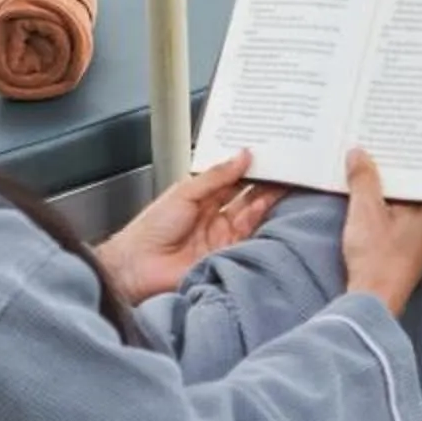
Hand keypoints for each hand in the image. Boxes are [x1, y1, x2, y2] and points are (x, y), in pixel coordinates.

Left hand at [98, 151, 280, 302]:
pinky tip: (268, 206)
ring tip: (282, 182)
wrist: (138, 266)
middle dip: (264, 182)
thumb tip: (243, 155)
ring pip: (250, 214)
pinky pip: (249, 236)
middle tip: (283, 168)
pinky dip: (259, 220)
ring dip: (265, 198)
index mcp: (200, 197)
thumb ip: (217, 176)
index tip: (267, 155)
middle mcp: (213, 215)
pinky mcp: (227, 253)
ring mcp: (221, 235)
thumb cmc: (151, 229)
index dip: (248, 167)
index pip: (230, 179)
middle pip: (245, 196)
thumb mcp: (185, 192)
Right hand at [341, 148, 421, 316]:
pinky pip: (402, 219)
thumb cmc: (376, 258)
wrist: (373, 301)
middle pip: (416, 187)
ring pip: (408, 203)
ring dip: (389, 190)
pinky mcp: (410, 250)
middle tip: (376, 148)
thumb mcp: (365, 211)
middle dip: (395, 171)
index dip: (408, 154)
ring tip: (368, 169)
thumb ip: (363, 179)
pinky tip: (369, 200)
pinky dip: (387, 208)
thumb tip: (358, 153)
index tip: (393, 138)